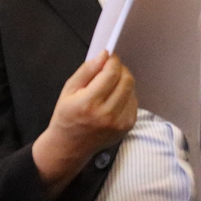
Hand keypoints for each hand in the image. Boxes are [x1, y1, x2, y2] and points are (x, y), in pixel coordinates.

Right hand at [31, 51, 137, 198]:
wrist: (71, 146)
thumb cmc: (66, 115)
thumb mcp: (68, 90)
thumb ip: (87, 70)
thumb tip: (104, 55)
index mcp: (89, 102)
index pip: (111, 74)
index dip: (113, 61)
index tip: (109, 56)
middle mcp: (107, 114)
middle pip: (126, 80)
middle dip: (120, 69)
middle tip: (110, 68)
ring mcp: (120, 122)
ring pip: (132, 90)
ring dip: (124, 81)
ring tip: (110, 83)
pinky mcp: (127, 127)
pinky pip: (133, 102)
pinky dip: (126, 94)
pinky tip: (114, 97)